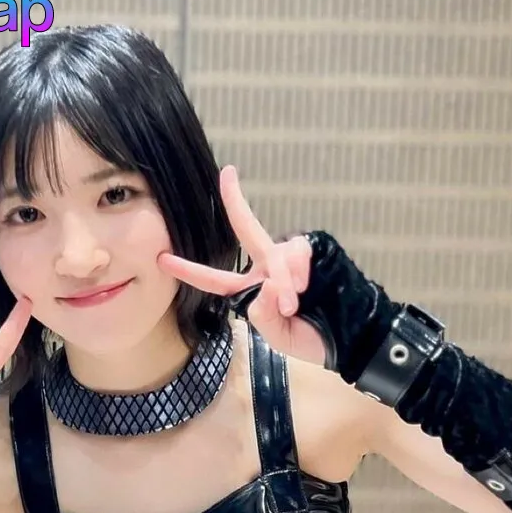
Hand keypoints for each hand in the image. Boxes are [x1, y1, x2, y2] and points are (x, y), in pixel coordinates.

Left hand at [157, 165, 325, 364]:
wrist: (350, 338)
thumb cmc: (312, 339)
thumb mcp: (279, 337)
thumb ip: (263, 316)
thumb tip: (265, 286)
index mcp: (252, 291)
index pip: (216, 280)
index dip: (190, 270)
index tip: (162, 258)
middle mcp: (268, 267)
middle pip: (247, 229)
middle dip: (235, 201)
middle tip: (227, 173)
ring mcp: (291, 256)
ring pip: (275, 255)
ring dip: (282, 280)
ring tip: (294, 304)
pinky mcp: (314, 250)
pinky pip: (297, 252)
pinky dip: (296, 271)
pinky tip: (304, 288)